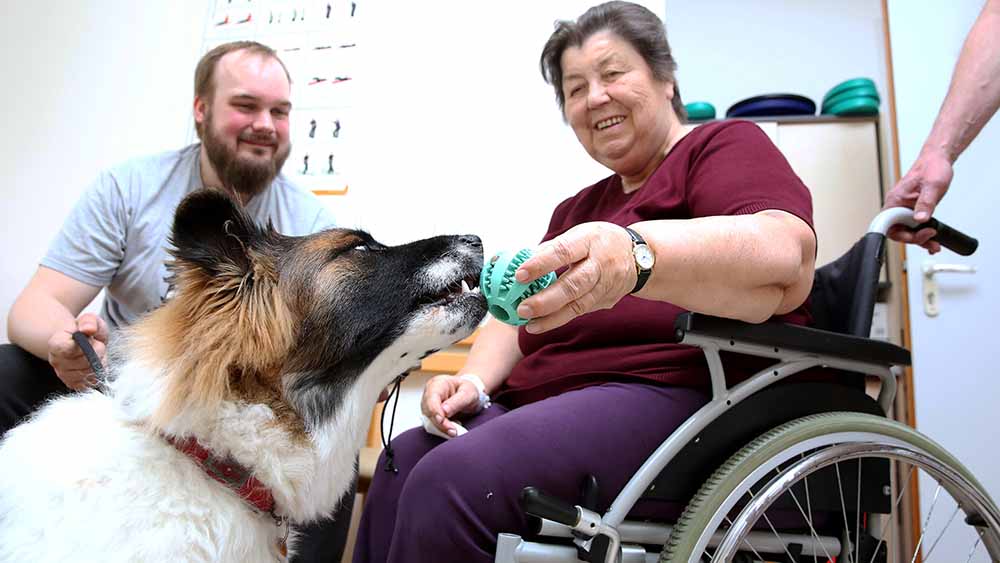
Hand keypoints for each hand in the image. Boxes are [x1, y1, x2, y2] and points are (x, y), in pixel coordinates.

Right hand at [46, 313, 107, 390]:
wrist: (78, 342)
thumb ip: (89, 321)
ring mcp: (64, 375)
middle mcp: (56, 362)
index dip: (85, 344)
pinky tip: (94, 364)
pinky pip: (92, 382)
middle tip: (95, 344)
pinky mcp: (74, 384)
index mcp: (56, 344)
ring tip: (94, 354)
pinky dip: (98, 373)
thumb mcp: (89, 319)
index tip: (90, 338)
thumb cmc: (83, 331)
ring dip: (99, 363)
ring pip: (90, 373)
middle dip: (97, 352)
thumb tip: (88, 329)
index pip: (68, 349)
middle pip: (85, 362)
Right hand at [420, 374, 481, 436]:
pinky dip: (441, 430)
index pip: (431, 398)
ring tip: (453, 432)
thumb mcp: (468, 394)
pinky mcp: (430, 415)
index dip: (435, 411)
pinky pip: (432, 424)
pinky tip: (451, 430)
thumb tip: (444, 411)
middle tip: (453, 431)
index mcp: (437, 384)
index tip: (442, 421)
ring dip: (440, 428)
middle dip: (439, 423)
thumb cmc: (468, 391)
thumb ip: (457, 402)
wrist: (468, 395)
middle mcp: (429, 394)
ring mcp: (428, 405)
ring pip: (428, 420)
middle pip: (428, 411)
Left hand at [513, 222, 634, 332]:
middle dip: (546, 300)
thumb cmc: (600, 242)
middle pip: (573, 285)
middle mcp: (600, 264)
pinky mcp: (605, 301)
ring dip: (551, 317)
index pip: (563, 252)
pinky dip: (559, 319)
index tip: (519, 275)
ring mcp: (605, 285)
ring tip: (529, 324)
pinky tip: (540, 324)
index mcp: (590, 240)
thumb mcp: (579, 234)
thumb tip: (520, 259)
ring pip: (578, 305)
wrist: (639, 257)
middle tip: (522, 308)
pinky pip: (580, 311)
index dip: (541, 264)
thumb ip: (552, 248)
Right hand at [884, 149, 953, 253]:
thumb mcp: (932, 186)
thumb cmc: (932, 168)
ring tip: (934, 242)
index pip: (888, 225)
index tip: (915, 234)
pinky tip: (931, 237)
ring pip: (905, 230)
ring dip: (919, 239)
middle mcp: (897, 206)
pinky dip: (921, 234)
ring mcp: (904, 209)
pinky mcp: (911, 210)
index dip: (901, 234)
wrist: (937, 160)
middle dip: (913, 238)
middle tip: (930, 236)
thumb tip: (920, 219)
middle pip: (897, 231)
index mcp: (896, 200)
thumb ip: (926, 203)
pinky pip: (912, 226)